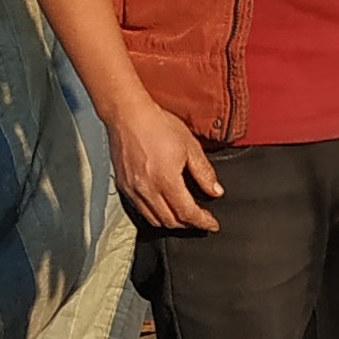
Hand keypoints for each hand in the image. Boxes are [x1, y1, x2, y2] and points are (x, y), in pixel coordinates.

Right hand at [104, 98, 224, 233]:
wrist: (127, 114)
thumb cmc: (158, 125)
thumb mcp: (189, 146)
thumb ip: (204, 172)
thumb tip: (215, 191)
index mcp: (166, 181)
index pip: (187, 213)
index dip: (202, 222)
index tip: (212, 225)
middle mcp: (147, 190)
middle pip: (170, 221)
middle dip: (188, 224)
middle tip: (200, 218)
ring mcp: (132, 190)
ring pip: (154, 220)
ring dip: (171, 221)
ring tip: (182, 214)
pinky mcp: (123, 186)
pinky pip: (140, 210)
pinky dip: (154, 214)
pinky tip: (163, 205)